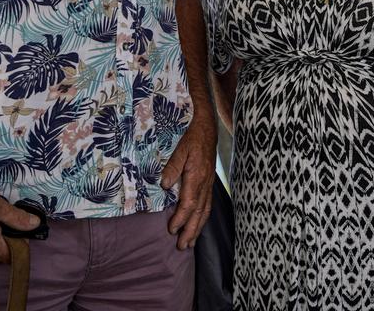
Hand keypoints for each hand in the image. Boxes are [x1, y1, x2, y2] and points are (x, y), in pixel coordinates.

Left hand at [161, 117, 216, 248]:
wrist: (207, 128)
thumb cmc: (192, 137)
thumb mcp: (180, 148)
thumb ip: (173, 167)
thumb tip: (164, 185)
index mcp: (197, 176)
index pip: (190, 203)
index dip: (181, 218)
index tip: (172, 230)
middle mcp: (205, 183)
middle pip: (199, 212)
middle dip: (191, 230)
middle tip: (182, 246)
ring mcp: (209, 183)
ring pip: (205, 210)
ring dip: (198, 228)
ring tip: (190, 243)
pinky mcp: (209, 182)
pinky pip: (208, 204)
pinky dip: (203, 217)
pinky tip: (199, 224)